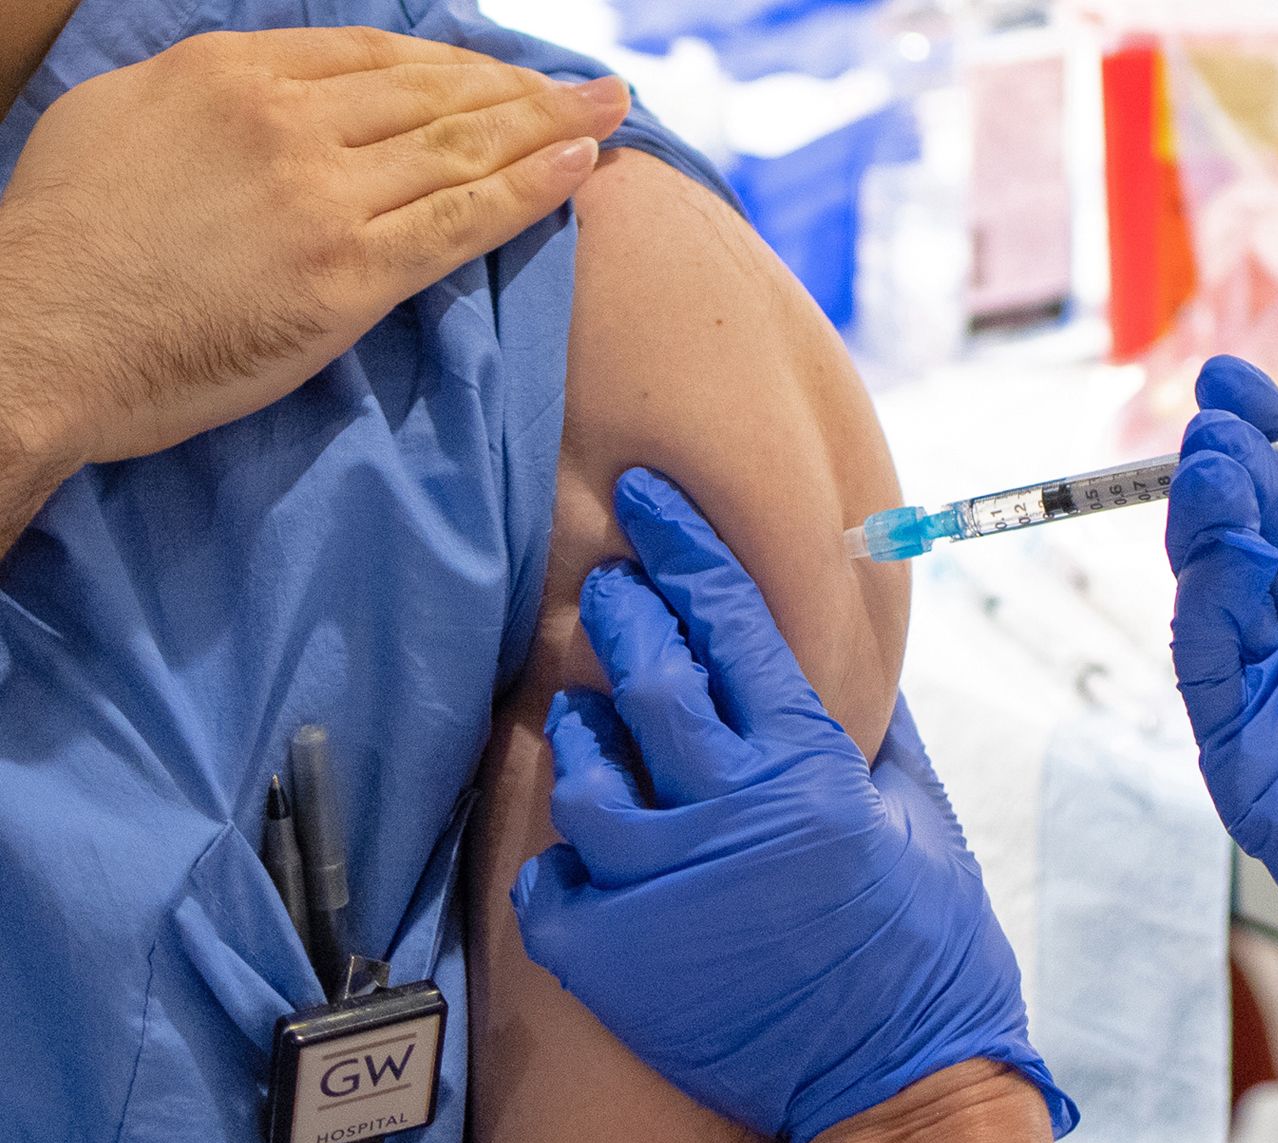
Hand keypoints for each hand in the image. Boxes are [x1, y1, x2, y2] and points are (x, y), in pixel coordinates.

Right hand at [0, 26, 631, 469]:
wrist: (38, 337)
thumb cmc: (65, 240)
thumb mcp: (121, 117)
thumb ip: (212, 96)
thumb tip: (270, 91)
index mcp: (232, 72)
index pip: (376, 56)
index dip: (453, 64)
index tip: (500, 73)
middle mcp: (288, 119)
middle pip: (434, 92)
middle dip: (522, 86)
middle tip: (588, 86)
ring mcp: (324, 196)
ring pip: (462, 146)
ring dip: (549, 126)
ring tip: (606, 115)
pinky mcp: (349, 275)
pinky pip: (463, 221)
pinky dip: (532, 190)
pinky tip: (581, 169)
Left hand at [512, 469, 1075, 1142]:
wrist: (901, 1081)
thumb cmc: (924, 946)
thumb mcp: (917, 816)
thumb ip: (871, 727)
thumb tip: (841, 652)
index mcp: (811, 768)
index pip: (732, 623)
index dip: (684, 548)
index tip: (649, 498)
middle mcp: (730, 818)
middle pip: (645, 678)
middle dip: (621, 615)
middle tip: (609, 588)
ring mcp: (664, 893)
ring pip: (583, 776)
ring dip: (582, 733)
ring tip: (591, 720)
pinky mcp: (618, 964)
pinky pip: (552, 882)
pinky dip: (561, 858)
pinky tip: (583, 845)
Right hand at [1167, 357, 1277, 943]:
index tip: (1241, 383)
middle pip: (1254, 539)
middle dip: (1234, 471)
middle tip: (1218, 413)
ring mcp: (1276, 699)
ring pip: (1219, 593)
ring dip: (1212, 522)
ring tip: (1215, 459)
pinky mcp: (1244, 753)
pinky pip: (1210, 665)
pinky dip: (1211, 604)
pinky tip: (1234, 551)